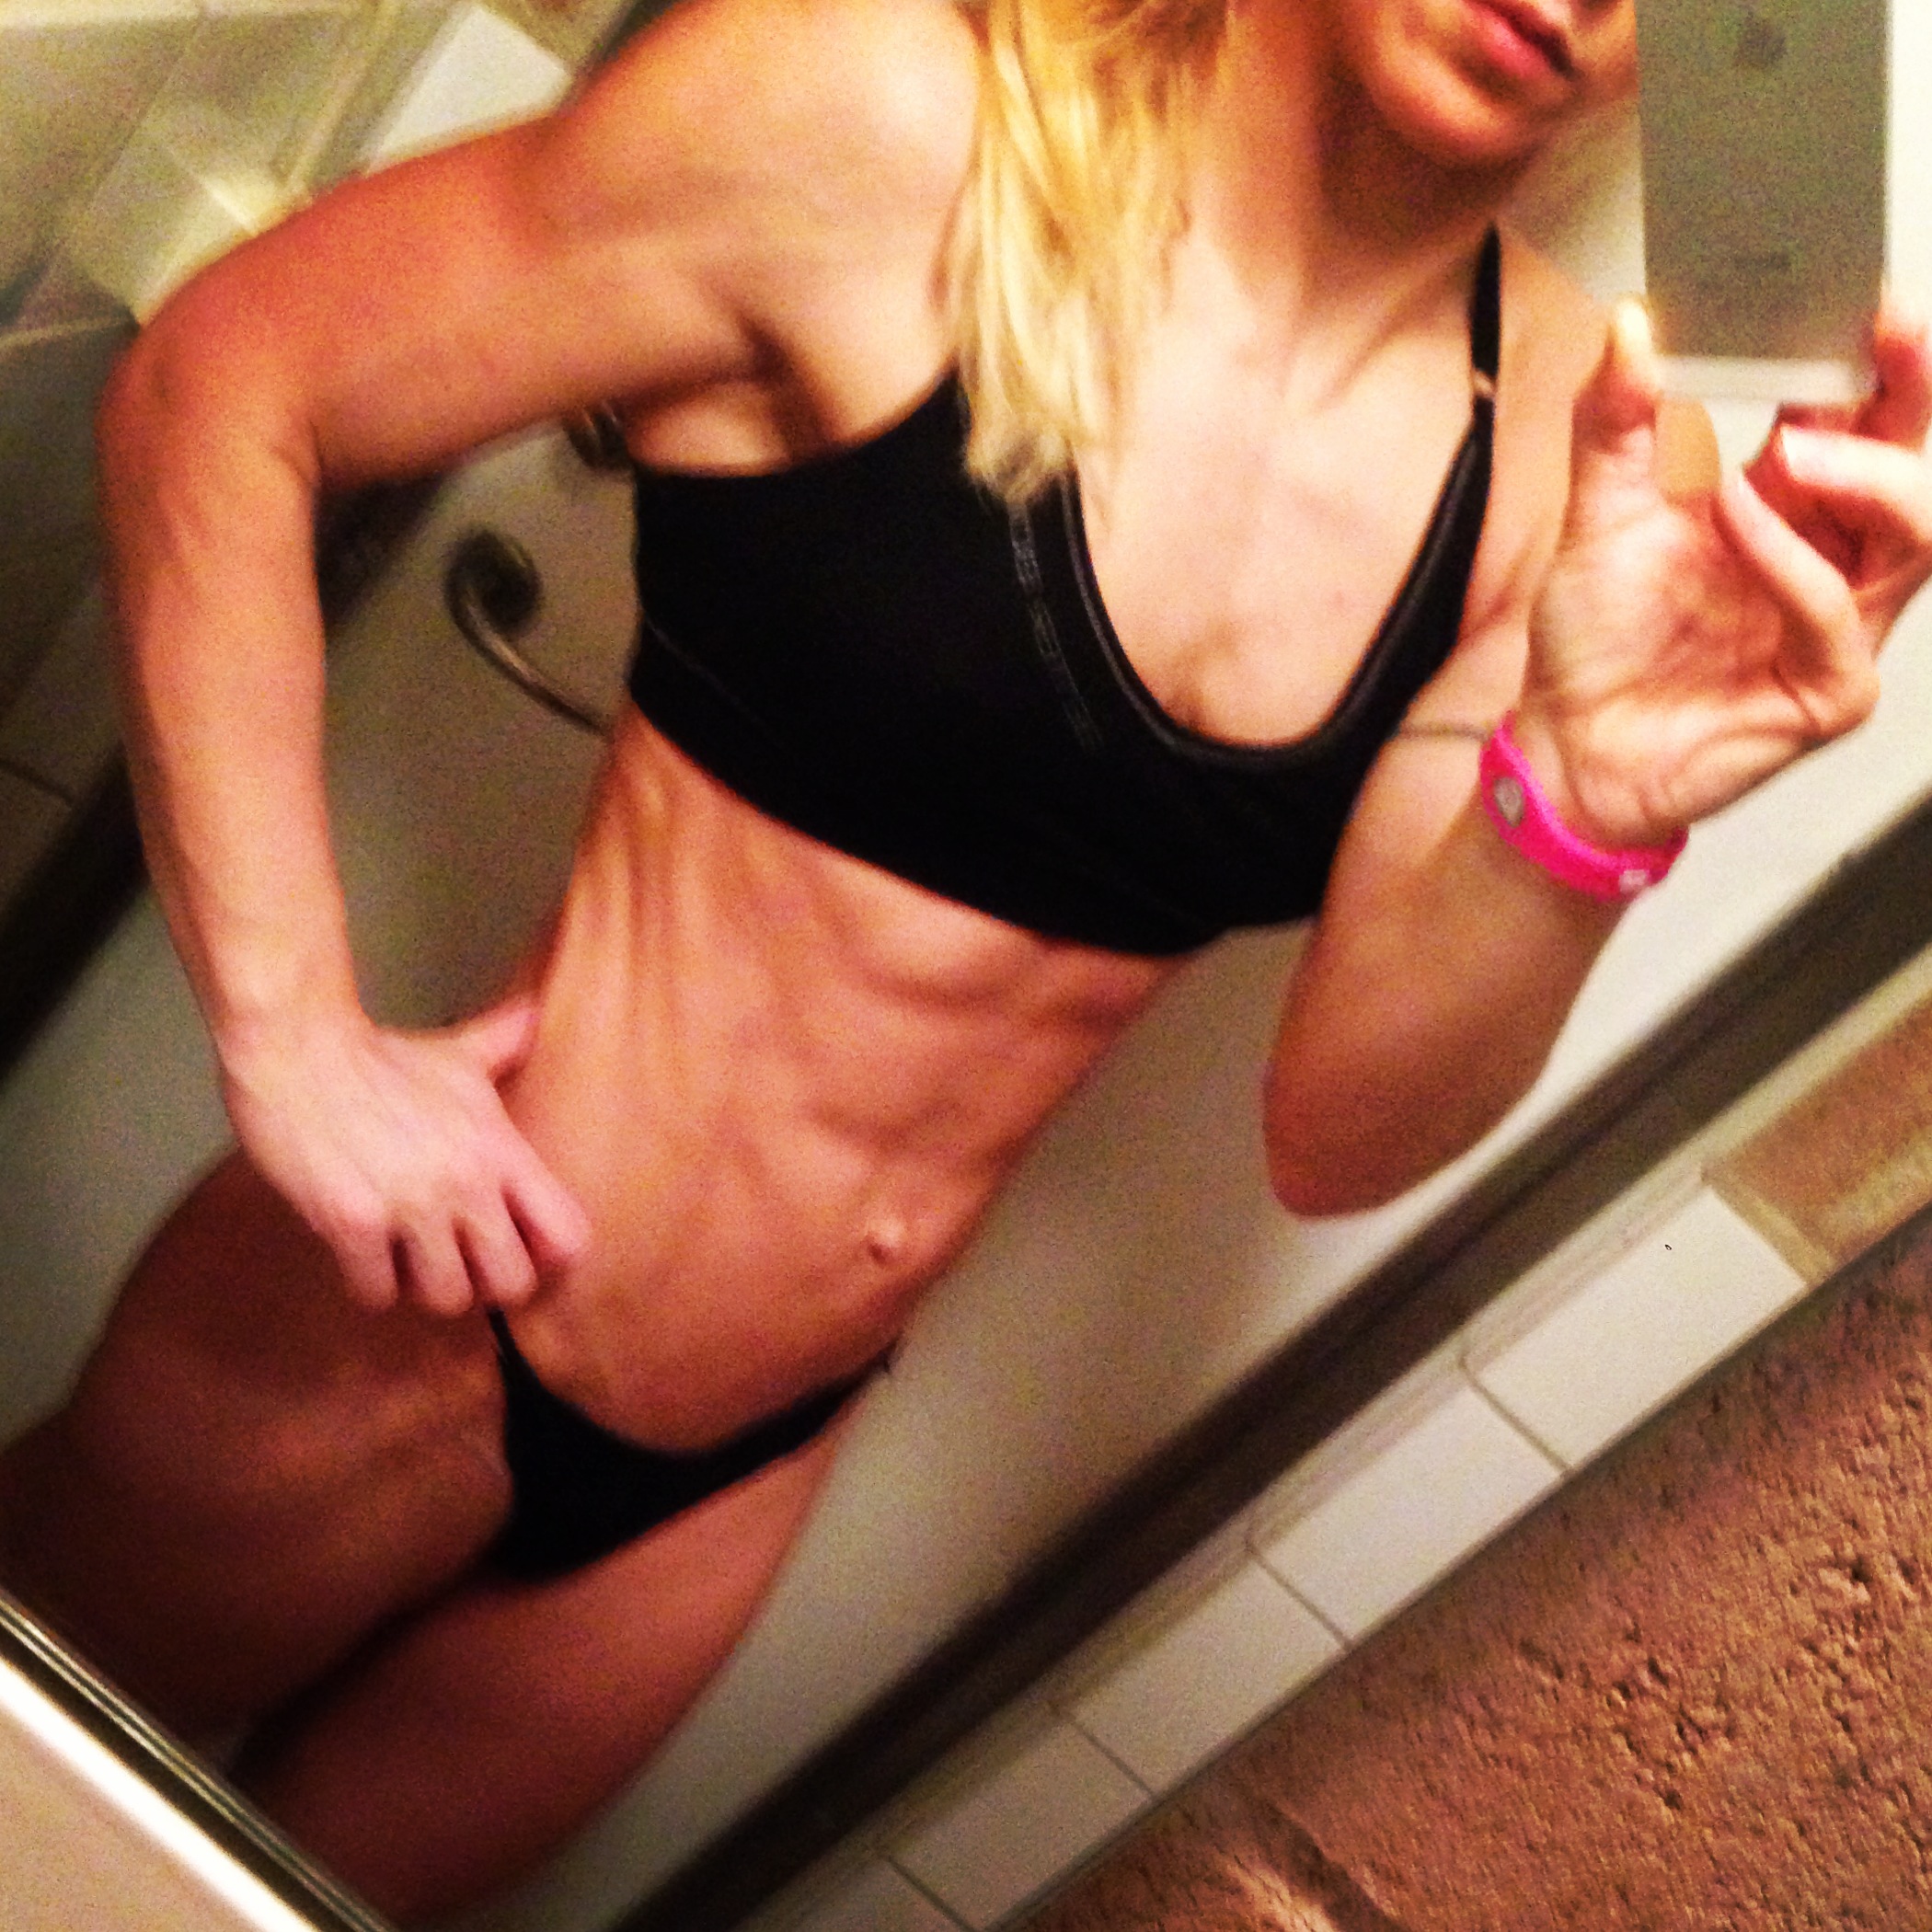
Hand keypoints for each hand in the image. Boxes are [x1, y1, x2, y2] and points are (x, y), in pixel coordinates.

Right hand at [219, 994, 590, 1314]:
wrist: (297, 1048)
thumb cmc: (380, 1056)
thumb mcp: (458, 1052)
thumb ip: (505, 1043)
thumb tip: (536, 1012)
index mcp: (500, 1148)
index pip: (566, 1234)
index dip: (548, 1256)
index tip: (521, 1249)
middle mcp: (466, 1182)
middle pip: (511, 1282)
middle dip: (485, 1284)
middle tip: (459, 1263)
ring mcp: (409, 1205)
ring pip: (446, 1297)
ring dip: (425, 1288)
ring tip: (410, 1260)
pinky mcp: (352, 1222)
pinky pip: (378, 1292)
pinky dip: (371, 1285)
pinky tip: (363, 1256)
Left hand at [1515, 299, 1931, 848]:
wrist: (1564, 747)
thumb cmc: (1595, 642)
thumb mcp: (1597, 513)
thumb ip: (1616, 422)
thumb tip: (1632, 322)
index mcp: (1790, 506)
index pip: (1865, 416)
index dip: (1875, 354)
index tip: (1854, 288)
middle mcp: (1828, 558)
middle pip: (1912, 460)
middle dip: (1907, 388)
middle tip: (1874, 329)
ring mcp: (1838, 625)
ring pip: (1914, 532)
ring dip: (1862, 475)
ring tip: (1793, 444)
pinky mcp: (1828, 690)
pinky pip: (1834, 615)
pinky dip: (1788, 562)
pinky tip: (1736, 520)